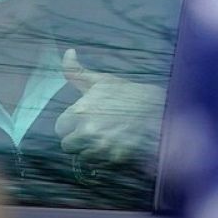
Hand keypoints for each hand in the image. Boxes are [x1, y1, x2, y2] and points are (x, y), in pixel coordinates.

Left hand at [54, 49, 165, 168]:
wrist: (157, 107)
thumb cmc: (126, 93)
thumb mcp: (100, 80)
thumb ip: (76, 71)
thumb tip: (67, 52)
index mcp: (80, 111)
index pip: (59, 129)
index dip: (69, 126)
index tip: (79, 123)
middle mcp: (88, 130)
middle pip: (68, 146)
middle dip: (77, 141)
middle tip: (93, 132)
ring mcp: (102, 145)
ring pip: (84, 157)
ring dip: (92, 151)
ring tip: (107, 138)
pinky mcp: (117, 157)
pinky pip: (102, 165)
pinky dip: (108, 158)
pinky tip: (117, 145)